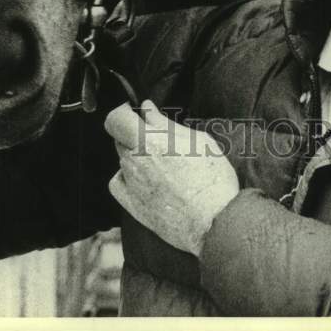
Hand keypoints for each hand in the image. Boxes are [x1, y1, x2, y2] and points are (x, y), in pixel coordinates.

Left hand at [105, 100, 239, 257]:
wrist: (215, 221)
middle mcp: (134, 161)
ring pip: (123, 159)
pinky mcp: (132, 205)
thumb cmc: (212, 178)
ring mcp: (131, 185)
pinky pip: (118, 183)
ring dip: (135, 154)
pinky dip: (126, 176)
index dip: (122, 112)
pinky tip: (144, 178)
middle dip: (134, 132)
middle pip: (119, 138)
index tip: (134, 112)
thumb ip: (166, 123)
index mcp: (149, 141)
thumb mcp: (197, 140)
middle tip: (157, 137)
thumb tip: (147, 109)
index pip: (116, 119)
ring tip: (161, 162)